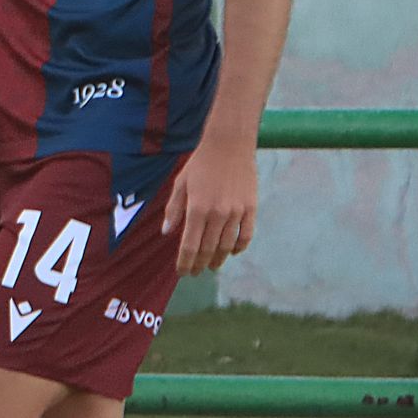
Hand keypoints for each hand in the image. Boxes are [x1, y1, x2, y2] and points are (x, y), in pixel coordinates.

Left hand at [161, 136, 258, 274]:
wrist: (229, 145)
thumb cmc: (200, 163)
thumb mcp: (180, 183)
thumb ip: (174, 209)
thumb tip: (166, 233)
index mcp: (197, 208)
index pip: (189, 245)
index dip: (185, 262)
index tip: (182, 272)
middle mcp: (217, 214)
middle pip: (208, 248)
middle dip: (199, 264)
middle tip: (195, 272)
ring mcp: (236, 212)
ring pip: (227, 245)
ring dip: (218, 258)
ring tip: (212, 266)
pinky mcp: (251, 208)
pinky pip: (246, 235)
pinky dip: (239, 247)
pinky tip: (233, 252)